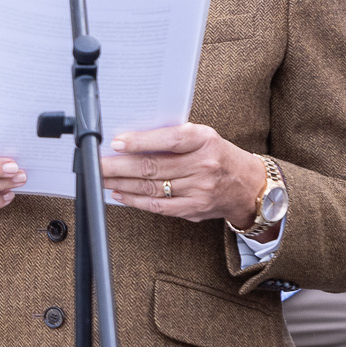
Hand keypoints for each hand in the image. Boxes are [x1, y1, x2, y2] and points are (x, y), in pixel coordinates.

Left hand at [101, 124, 269, 227]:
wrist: (249, 186)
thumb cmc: (218, 156)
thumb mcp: (203, 137)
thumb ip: (173, 137)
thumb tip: (131, 139)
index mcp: (205, 141)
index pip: (170, 140)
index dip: (141, 141)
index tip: (116, 143)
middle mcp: (203, 165)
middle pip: (154, 166)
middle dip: (119, 166)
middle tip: (97, 164)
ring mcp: (199, 190)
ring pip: (152, 187)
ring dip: (121, 183)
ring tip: (101, 178)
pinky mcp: (194, 209)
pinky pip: (158, 206)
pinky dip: (135, 200)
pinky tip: (119, 193)